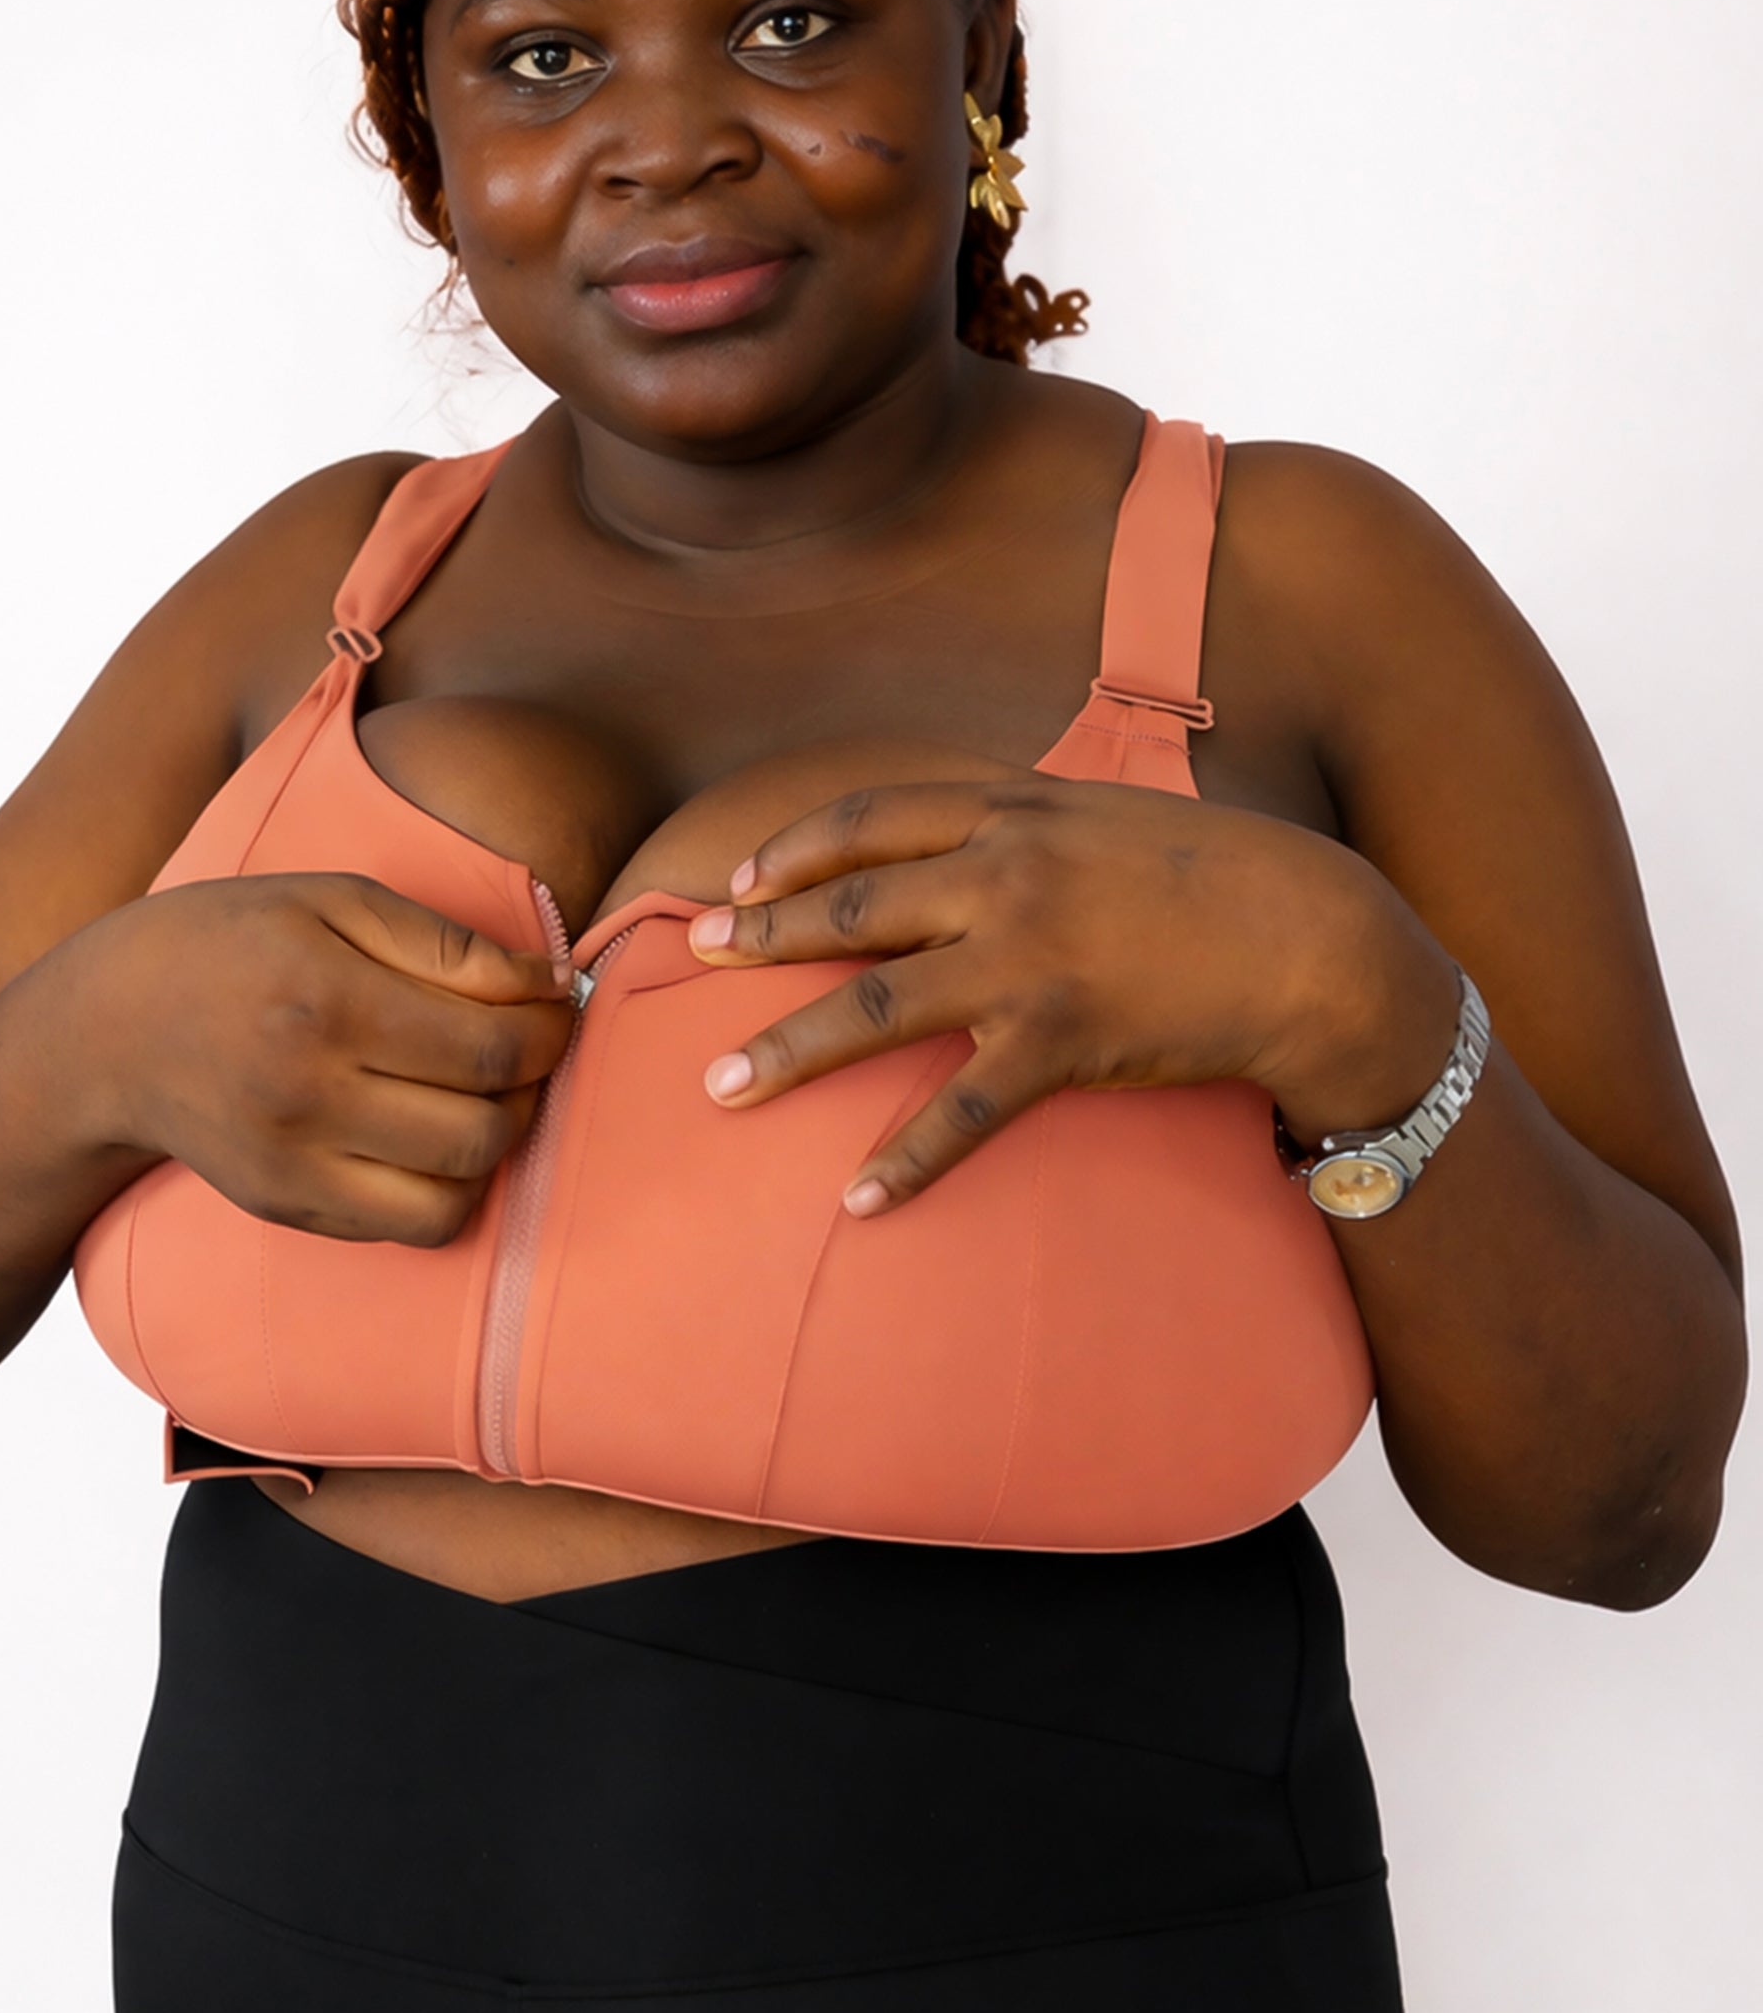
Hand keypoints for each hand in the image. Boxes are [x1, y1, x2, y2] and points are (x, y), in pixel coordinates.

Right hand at [73, 873, 574, 1243]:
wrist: (106, 1032)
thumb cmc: (231, 944)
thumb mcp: (330, 901)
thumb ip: (445, 943)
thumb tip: (550, 988)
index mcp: (325, 999)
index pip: (491, 1046)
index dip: (551, 1030)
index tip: (553, 1005)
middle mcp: (308, 1093)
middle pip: (485, 1125)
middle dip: (533, 1085)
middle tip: (523, 1048)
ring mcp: (294, 1164)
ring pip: (459, 1189)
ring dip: (498, 1142)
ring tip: (480, 1092)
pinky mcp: (287, 1208)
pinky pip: (414, 1226)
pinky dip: (450, 1187)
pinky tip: (432, 1136)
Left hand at [684, 778, 1455, 1213]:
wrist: (1314, 937)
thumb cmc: (1218, 878)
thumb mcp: (1109, 820)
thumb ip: (1027, 825)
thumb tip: (963, 841)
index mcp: (1014, 810)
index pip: (873, 817)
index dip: (796, 850)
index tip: (741, 878)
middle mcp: (1007, 872)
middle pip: (850, 905)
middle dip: (761, 936)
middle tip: (698, 961)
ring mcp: (1031, 956)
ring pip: (876, 1004)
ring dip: (789, 1051)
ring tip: (722, 1089)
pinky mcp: (1066, 1037)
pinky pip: (963, 1111)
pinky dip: (905, 1161)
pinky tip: (858, 1202)